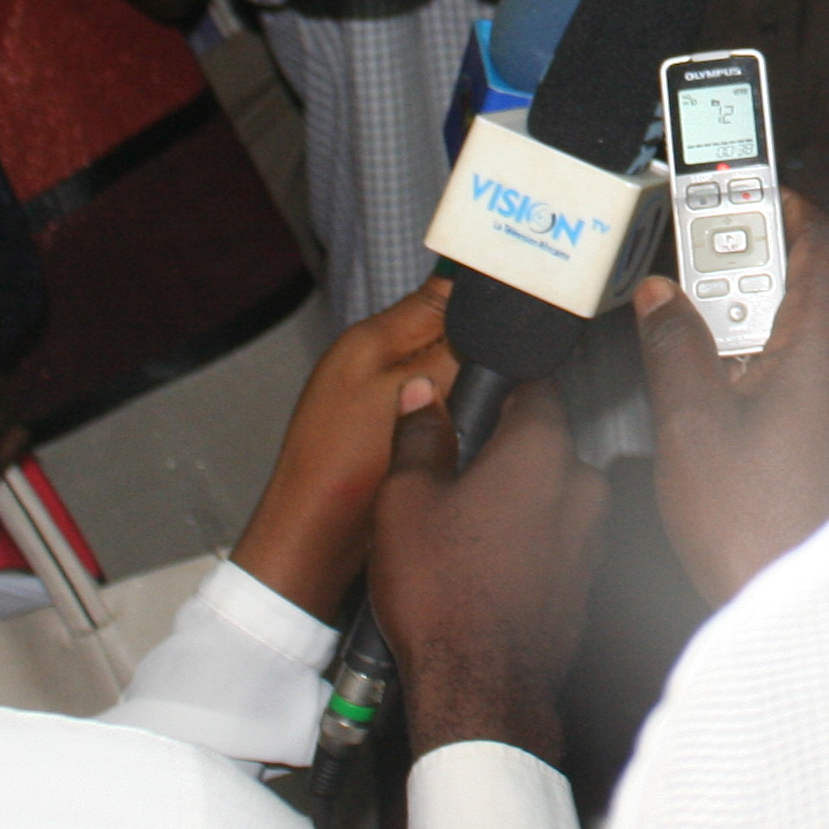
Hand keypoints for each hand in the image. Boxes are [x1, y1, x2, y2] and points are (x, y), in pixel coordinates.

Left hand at [229, 277, 461, 621]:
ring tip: (472, 410)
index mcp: (373, 336)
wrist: (313, 537)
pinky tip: (454, 435)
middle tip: (491, 379)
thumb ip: (452, 346)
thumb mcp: (410, 392)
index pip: (442, 292)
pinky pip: (430, 407)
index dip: (483, 303)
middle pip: (446, 332)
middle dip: (475, 350)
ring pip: (442, 372)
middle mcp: (371, 358)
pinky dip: (446, 416)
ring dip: (462, 386)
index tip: (515, 322)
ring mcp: (374, 395)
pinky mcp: (382, 429)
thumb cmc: (345, 466)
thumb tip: (490, 312)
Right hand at [370, 378, 609, 762]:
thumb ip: (419, 436)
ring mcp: (590, 536)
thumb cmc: (443, 597)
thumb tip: (422, 397)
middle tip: (454, 476)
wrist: (480, 688)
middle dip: (503, 452)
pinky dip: (528, 544)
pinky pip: (557, 540)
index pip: (535, 385)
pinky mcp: (586, 580)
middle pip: (543, 443)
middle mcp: (579, 486)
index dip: (500, 387)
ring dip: (517, 501)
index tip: (474, 399)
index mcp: (540, 451)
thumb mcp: (404, 501)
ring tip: (464, 531)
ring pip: (551, 495)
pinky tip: (486, 568)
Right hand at [635, 195, 828, 602]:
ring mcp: (817, 404)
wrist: (786, 601)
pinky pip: (769, 370)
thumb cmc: (757, 525)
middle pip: (795, 281)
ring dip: (728, 310)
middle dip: (738, 257)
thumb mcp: (693, 423)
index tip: (738, 186)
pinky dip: (731, 354)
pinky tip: (691, 371)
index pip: (821, 248)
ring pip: (777, 327)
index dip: (784, 207)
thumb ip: (674, 347)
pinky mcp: (800, 435)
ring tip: (676, 307)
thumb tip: (658, 296)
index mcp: (817, 349)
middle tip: (683, 248)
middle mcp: (828, 370)